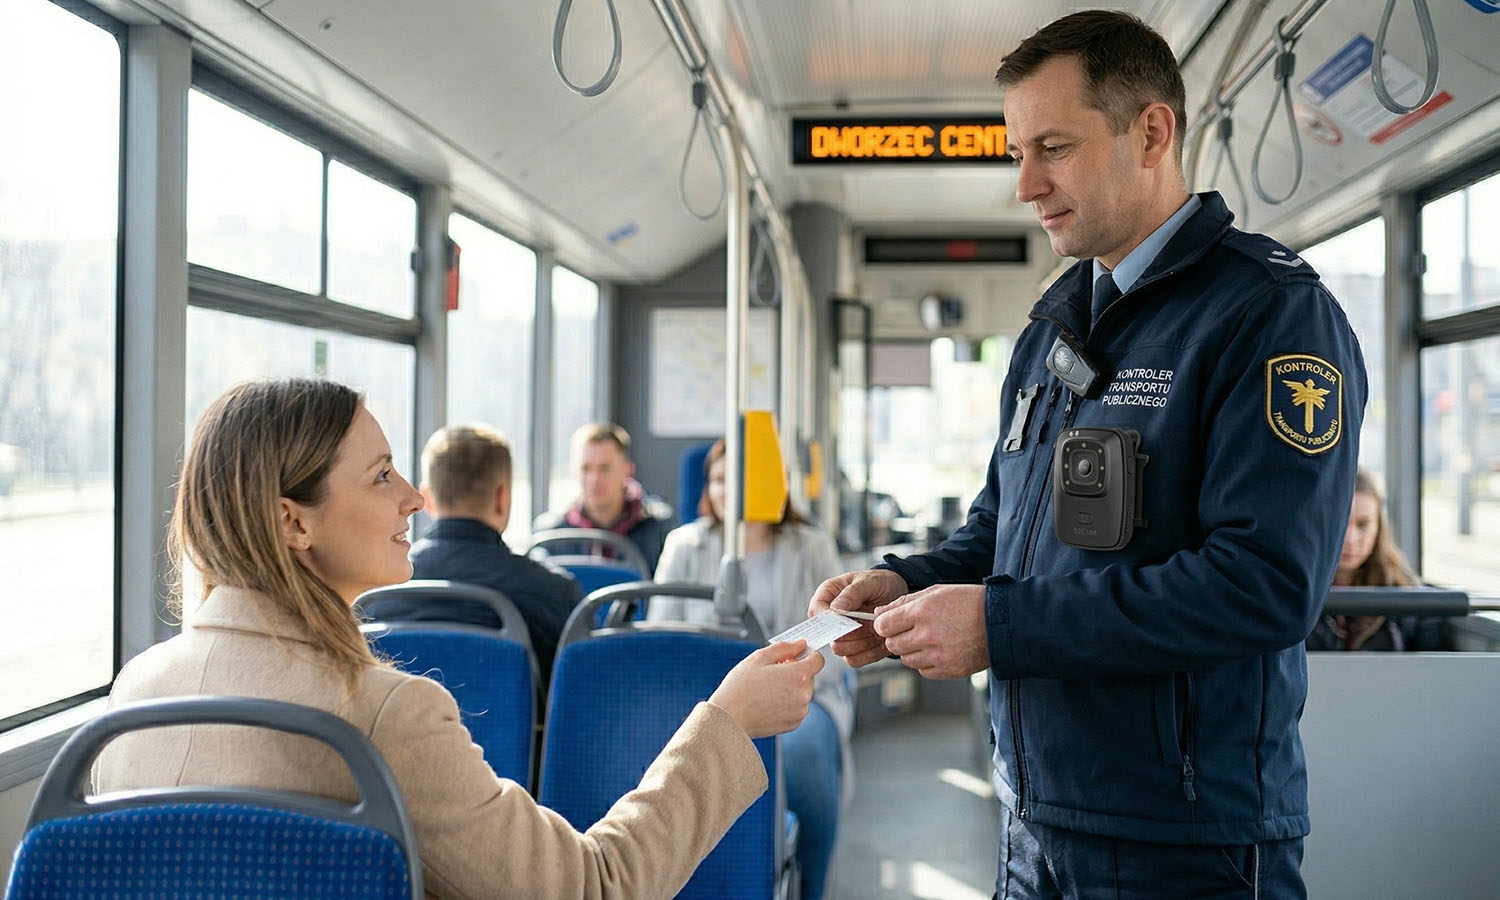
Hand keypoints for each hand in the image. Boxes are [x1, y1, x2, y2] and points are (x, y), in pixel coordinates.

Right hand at [709, 640, 823, 737]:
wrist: (729, 718)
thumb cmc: (740, 687)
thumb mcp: (759, 657)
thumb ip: (785, 647)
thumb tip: (801, 644)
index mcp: (798, 675)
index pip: (818, 660)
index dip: (807, 655)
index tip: (794, 656)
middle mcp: (804, 695)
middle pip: (810, 676)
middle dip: (796, 671)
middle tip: (773, 672)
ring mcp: (800, 711)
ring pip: (803, 692)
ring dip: (792, 687)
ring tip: (768, 689)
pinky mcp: (794, 723)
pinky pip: (797, 706)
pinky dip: (788, 702)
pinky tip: (769, 701)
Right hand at [808, 569, 908, 668]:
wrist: (898, 594)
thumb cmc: (880, 583)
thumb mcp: (869, 581)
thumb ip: (853, 592)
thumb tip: (836, 608)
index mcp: (828, 596)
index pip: (816, 612)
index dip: (829, 619)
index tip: (847, 619)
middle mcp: (832, 619)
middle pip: (828, 637)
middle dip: (850, 634)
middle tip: (868, 624)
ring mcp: (844, 636)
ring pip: (842, 651)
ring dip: (861, 643)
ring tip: (877, 629)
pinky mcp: (857, 649)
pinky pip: (855, 660)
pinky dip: (869, 653)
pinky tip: (880, 640)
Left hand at [875, 583, 989, 679]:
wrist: (1000, 622)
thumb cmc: (969, 602)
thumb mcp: (936, 592)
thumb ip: (904, 602)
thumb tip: (879, 612)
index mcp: (922, 611)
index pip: (883, 625)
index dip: (884, 623)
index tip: (891, 622)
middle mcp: (927, 635)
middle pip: (892, 644)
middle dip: (897, 637)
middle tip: (913, 630)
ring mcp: (938, 655)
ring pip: (906, 659)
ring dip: (912, 650)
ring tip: (930, 639)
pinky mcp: (948, 670)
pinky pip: (923, 671)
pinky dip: (927, 662)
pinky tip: (940, 650)